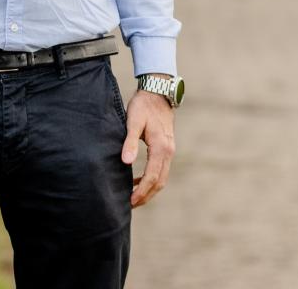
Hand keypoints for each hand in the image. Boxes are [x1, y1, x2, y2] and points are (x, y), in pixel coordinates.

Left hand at [122, 83, 175, 207]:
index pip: (152, 176)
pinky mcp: (168, 147)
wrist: (158, 92)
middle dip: (146, 195)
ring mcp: (170, 149)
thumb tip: (126, 162)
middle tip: (130, 205)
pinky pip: (162, 169)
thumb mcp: (133, 122)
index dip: (141, 191)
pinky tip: (138, 180)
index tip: (129, 202)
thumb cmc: (143, 106)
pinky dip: (152, 179)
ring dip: (150, 189)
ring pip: (162, 177)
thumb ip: (130, 142)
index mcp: (161, 147)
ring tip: (133, 197)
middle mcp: (169, 151)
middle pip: (160, 181)